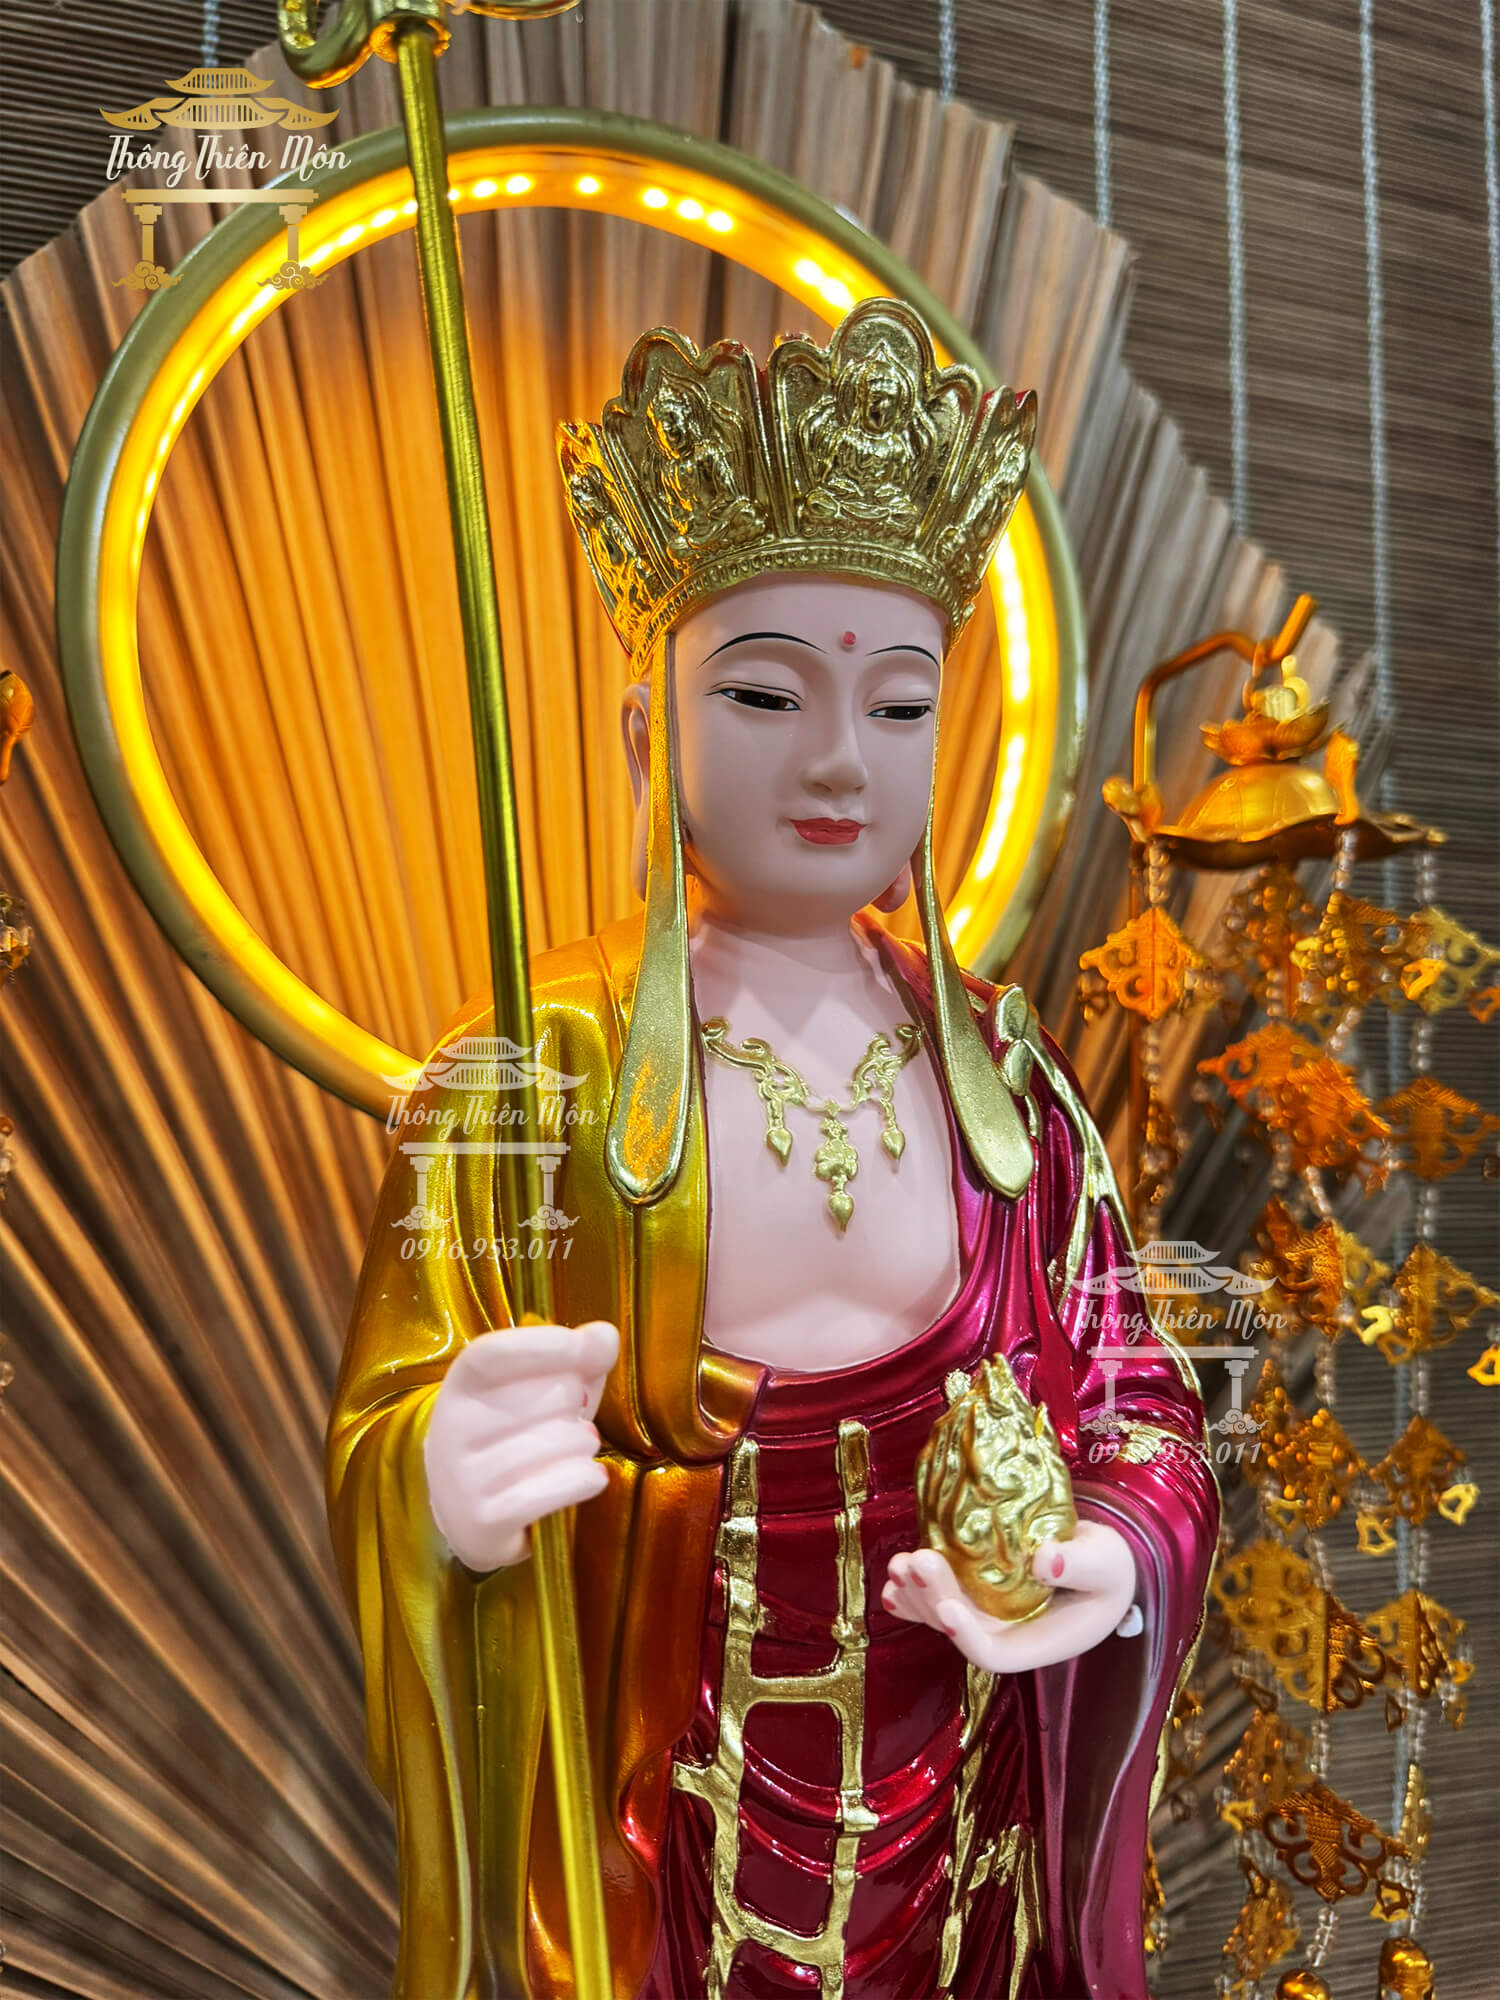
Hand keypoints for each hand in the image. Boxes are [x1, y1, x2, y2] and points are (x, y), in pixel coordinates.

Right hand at [422, 1320, 618, 1572]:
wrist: (469, 1511)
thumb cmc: (516, 1434)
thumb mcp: (543, 1387)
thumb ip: (577, 1358)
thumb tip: (604, 1336)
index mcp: (463, 1382)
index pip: (494, 1353)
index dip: (543, 1345)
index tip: (581, 1345)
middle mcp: (453, 1426)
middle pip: (549, 1396)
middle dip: (578, 1406)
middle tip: (566, 1419)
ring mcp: (463, 1477)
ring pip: (561, 1443)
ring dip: (584, 1446)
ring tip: (572, 1450)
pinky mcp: (483, 1519)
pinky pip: (557, 1487)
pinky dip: (586, 1479)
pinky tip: (588, 1476)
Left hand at [883, 1520, 1138, 1672]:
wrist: (1096, 1559)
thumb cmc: (1107, 1568)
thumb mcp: (1106, 1562)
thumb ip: (1080, 1563)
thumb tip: (1044, 1561)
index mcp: (1039, 1642)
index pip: (996, 1655)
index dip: (968, 1637)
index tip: (948, 1610)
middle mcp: (1007, 1636)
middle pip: (960, 1630)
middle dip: (933, 1600)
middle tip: (915, 1562)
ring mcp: (987, 1617)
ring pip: (943, 1615)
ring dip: (917, 1594)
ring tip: (899, 1564)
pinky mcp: (974, 1594)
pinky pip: (939, 1599)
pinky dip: (913, 1593)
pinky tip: (893, 1584)